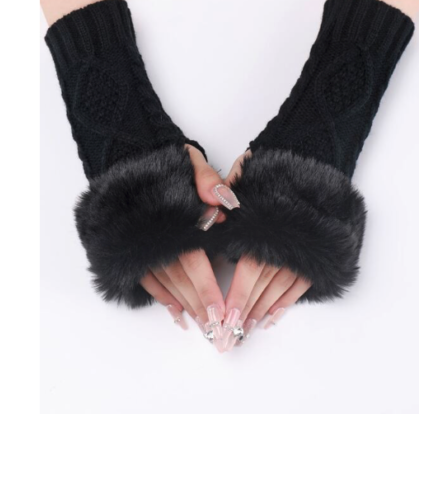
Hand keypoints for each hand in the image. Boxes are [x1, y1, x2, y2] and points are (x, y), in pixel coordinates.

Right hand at [140, 145, 238, 337]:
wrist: (126, 162)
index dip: (206, 288)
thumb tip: (223, 202)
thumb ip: (207, 179)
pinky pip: (147, 279)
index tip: (220, 312)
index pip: (194, 261)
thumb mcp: (190, 162)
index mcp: (177, 220)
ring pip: (166, 283)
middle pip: (182, 279)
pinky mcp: (134, 251)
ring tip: (201, 327)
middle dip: (200, 306)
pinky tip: (175, 313)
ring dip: (184, 306)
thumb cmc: (166, 164)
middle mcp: (159, 237)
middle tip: (217, 330)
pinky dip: (162, 297)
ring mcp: (144, 246)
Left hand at [220, 151, 311, 350]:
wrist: (310, 160)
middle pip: (263, 284)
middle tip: (230, 336)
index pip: (250, 269)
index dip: (237, 296)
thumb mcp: (239, 174)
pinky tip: (272, 317)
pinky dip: (285, 302)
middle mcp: (283, 241)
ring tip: (246, 331)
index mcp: (263, 226)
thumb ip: (219, 190)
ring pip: (280, 287)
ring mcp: (300, 248)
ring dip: (262, 311)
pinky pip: (300, 283)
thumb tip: (209, 211)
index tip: (225, 318)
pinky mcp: (313, 252)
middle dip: (245, 312)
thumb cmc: (267, 169)